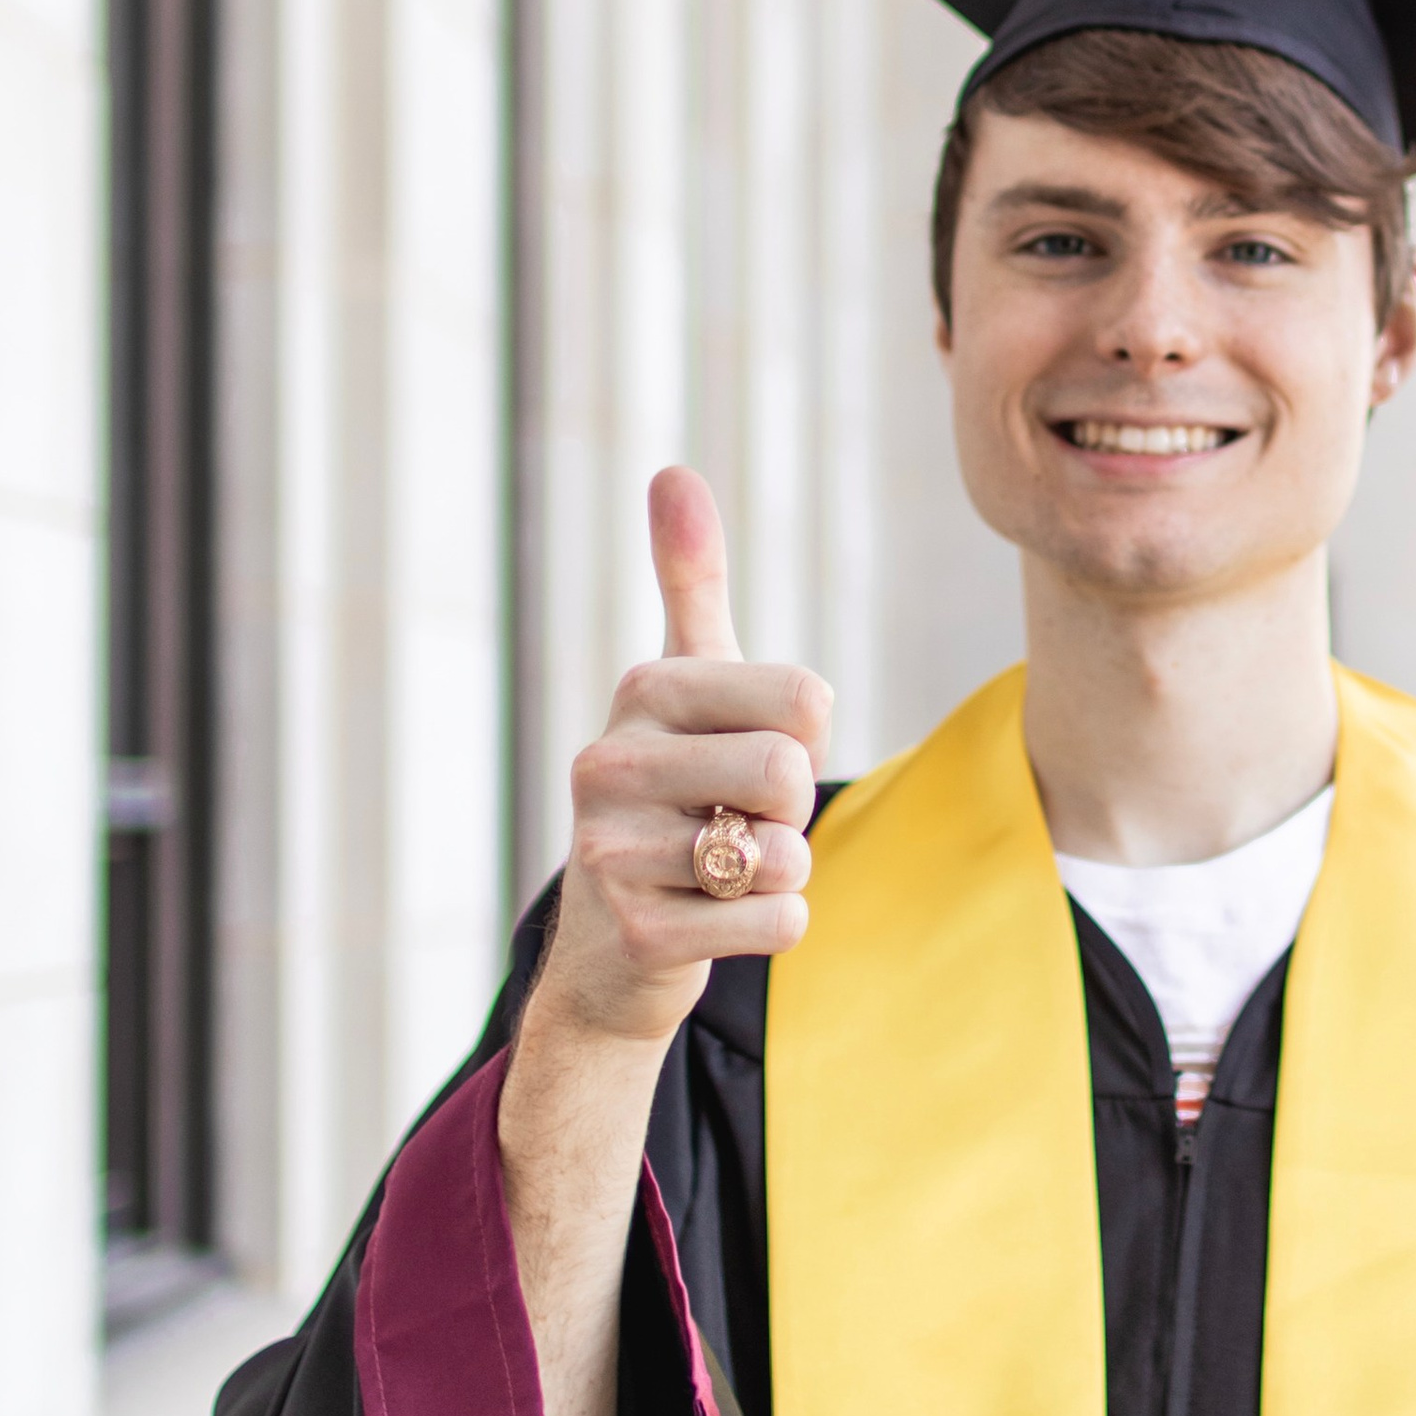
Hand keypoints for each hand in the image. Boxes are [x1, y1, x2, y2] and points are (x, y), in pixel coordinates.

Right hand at [529, 467, 827, 1047]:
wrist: (616, 946)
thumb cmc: (675, 793)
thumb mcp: (685, 683)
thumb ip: (690, 581)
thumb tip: (672, 469)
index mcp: (644, 691)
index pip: (805, 699)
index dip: (802, 740)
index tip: (744, 755)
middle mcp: (609, 763)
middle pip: (789, 776)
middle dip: (790, 812)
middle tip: (737, 820)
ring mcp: (611, 853)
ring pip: (785, 856)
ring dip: (780, 872)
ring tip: (719, 870)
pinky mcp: (639, 935)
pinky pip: (780, 923)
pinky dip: (774, 927)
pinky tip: (712, 921)